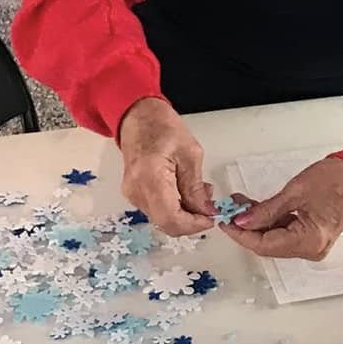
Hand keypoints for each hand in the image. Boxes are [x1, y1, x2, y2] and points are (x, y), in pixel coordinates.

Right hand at [117, 97, 214, 236]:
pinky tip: (185, 192)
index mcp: (150, 177)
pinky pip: (157, 210)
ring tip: (199, 194)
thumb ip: (196, 187)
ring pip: (162, 219)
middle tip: (209, 208)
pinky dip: (175, 208)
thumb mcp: (190, 154)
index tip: (210, 219)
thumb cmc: (162, 127)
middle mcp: (136, 190)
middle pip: (165, 223)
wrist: (138, 117)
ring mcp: (132, 194)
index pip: (170, 218)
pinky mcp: (134, 194)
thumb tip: (205, 211)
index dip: (193, 225)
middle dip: (190, 221)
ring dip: (184, 214)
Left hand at [222, 155, 342, 263]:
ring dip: (256, 223)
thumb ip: (266, 210)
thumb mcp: (295, 192)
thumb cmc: (336, 180)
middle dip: (246, 228)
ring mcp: (312, 245)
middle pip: (268, 245)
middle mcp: (311, 249)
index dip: (241, 234)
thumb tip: (242, 222)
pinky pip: (284, 234)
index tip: (225, 221)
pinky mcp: (311, 237)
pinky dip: (269, 222)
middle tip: (230, 209)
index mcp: (309, 241)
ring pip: (274, 239)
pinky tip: (256, 208)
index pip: (264, 246)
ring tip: (241, 204)